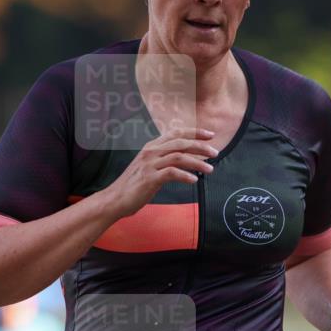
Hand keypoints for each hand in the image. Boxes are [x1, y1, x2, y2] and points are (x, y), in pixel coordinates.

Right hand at [102, 127, 218, 217]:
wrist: (115, 199)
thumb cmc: (134, 185)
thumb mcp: (149, 167)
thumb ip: (164, 160)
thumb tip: (184, 159)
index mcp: (151, 147)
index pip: (176, 133)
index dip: (194, 132)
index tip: (210, 135)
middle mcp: (151, 152)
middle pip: (181, 143)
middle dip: (201, 146)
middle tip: (215, 153)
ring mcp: (149, 164)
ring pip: (179, 157)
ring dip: (197, 162)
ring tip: (210, 169)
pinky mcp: (149, 178)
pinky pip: (172, 173)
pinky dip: (185, 176)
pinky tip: (194, 180)